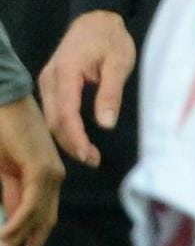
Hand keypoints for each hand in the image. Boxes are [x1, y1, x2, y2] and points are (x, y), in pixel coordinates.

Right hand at [0, 95, 62, 245]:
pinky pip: (33, 202)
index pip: (41, 216)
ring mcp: (49, 171)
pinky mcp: (40, 167)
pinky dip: (19, 222)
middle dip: (28, 240)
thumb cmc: (2, 131)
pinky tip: (6, 235)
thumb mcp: (4, 170)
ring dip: (20, 236)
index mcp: (44, 177)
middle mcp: (52, 176)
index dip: (28, 236)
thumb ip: (11, 193)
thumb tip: (12, 220)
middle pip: (44, 219)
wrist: (4, 101)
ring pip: (39, 214)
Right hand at [35, 11, 133, 167]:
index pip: (66, 113)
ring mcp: (47, 81)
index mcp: (66, 72)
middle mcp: (50, 78)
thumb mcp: (119, 63)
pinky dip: (63, 126)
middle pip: (54, 120)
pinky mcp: (50, 83)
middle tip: (93, 159)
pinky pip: (52, 110)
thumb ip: (111, 93)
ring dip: (66, 137)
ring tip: (88, 154)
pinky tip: (77, 137)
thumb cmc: (111, 38)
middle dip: (71, 143)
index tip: (89, 155)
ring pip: (50, 118)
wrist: (97, 17)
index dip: (76, 138)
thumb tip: (106, 125)